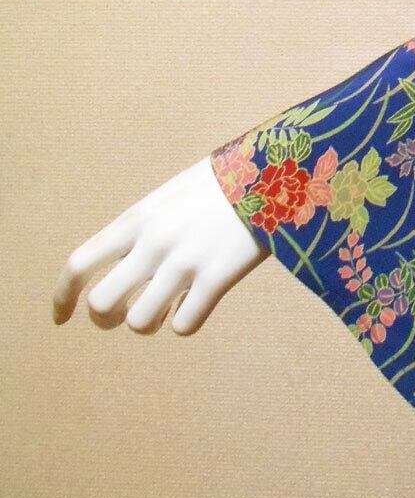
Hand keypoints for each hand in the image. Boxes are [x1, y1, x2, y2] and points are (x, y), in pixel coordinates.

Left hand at [53, 155, 268, 334]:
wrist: (271, 171)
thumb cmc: (218, 184)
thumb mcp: (167, 198)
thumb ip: (141, 230)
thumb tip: (120, 268)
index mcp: (137, 219)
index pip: (79, 263)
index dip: (62, 296)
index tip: (61, 317)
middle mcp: (154, 243)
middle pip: (101, 304)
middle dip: (105, 319)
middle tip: (121, 315)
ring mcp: (185, 262)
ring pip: (139, 323)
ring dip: (149, 323)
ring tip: (164, 309)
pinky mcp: (217, 278)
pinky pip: (183, 326)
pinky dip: (184, 323)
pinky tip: (196, 305)